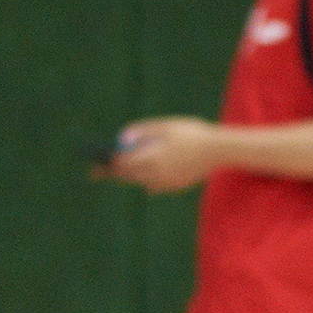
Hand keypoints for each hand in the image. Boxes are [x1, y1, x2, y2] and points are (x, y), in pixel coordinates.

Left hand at [101, 117, 221, 192]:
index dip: (106, 165)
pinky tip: (145, 180)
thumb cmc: (192, 133)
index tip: (94, 168)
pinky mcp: (177, 186)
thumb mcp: (165, 126)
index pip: (122, 164)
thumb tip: (121, 138)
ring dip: (130, 177)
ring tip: (120, 173)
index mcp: (152, 157)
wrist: (219, 150)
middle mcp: (157, 173)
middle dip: (113, 174)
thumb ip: (141, 131)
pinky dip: (147, 181)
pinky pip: (156, 186)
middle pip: (129, 176)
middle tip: (99, 173)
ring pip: (141, 182)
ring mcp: (167, 182)